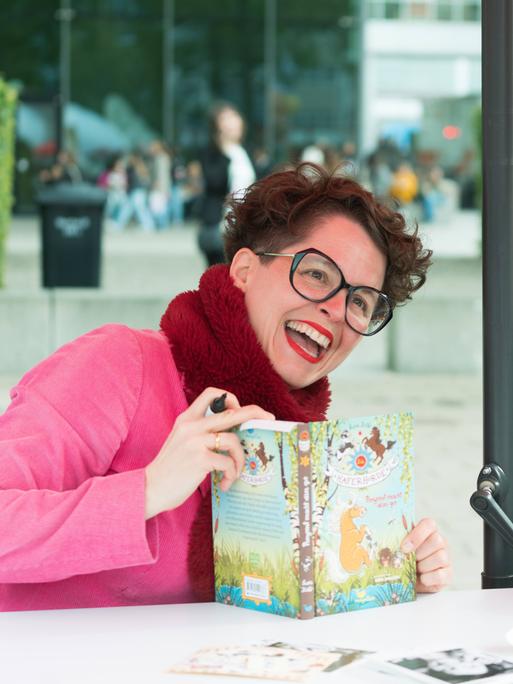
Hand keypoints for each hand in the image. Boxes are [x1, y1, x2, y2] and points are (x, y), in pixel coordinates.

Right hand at [144, 387, 273, 518]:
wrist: (149, 488)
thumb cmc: (170, 468)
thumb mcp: (182, 441)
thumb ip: (200, 432)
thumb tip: (231, 432)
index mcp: (187, 418)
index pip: (211, 394)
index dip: (230, 398)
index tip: (239, 410)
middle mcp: (191, 425)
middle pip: (231, 412)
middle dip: (254, 413)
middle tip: (269, 419)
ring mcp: (195, 441)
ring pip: (233, 440)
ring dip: (240, 459)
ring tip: (234, 473)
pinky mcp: (199, 459)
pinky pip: (228, 463)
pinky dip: (231, 474)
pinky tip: (225, 484)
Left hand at [401, 517, 450, 592]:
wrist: (410, 580)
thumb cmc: (403, 559)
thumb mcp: (398, 548)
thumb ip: (394, 540)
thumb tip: (377, 537)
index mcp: (427, 531)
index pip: (429, 524)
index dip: (417, 535)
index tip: (404, 548)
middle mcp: (440, 542)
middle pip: (437, 540)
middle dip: (420, 553)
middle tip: (410, 560)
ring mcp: (446, 557)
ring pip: (441, 557)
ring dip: (424, 566)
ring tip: (415, 569)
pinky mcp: (448, 574)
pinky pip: (442, 574)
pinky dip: (429, 578)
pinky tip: (422, 578)